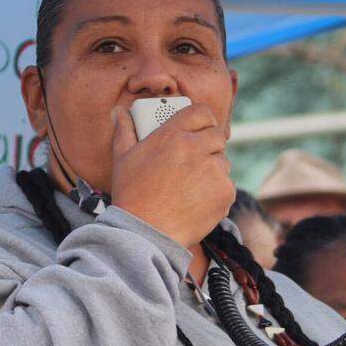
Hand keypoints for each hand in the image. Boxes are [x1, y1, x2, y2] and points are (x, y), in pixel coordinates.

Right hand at [109, 103, 233, 247]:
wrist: (146, 233)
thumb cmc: (132, 195)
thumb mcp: (123, 158)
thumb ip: (124, 130)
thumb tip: (118, 111)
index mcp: (172, 134)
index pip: (200, 112)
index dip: (202, 119)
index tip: (200, 128)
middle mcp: (195, 147)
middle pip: (216, 135)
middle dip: (209, 145)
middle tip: (195, 159)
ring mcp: (213, 169)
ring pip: (222, 162)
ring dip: (212, 170)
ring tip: (190, 186)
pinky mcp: (224, 191)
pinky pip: (227, 185)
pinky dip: (216, 192)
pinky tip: (196, 202)